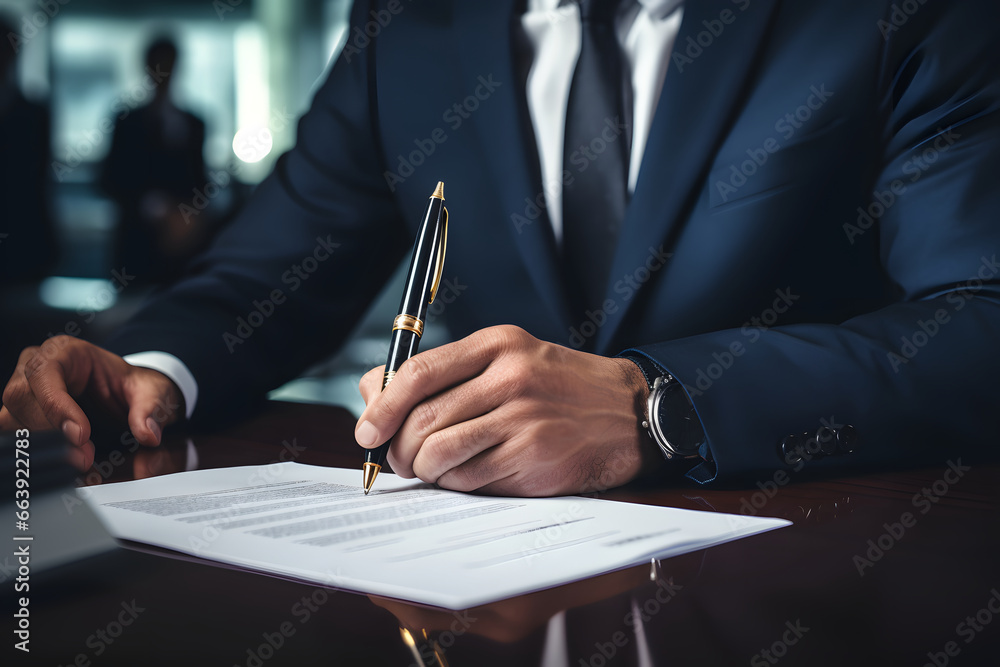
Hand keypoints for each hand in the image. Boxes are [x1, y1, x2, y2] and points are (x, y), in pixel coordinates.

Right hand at [0, 336, 183, 469]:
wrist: (126, 394)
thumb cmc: (132, 386)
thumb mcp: (152, 390)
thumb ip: (151, 408)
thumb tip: (148, 434)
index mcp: (64, 351)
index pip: (44, 373)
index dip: (56, 406)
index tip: (80, 435)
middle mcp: (35, 368)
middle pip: (20, 398)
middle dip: (50, 432)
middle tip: (83, 457)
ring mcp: (24, 393)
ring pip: (11, 420)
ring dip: (40, 445)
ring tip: (78, 462)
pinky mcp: (21, 416)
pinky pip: (14, 435)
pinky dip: (35, 452)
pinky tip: (61, 464)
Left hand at [356, 325, 655, 495]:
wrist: (625, 413)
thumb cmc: (555, 388)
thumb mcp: (506, 360)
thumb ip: (441, 373)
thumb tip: (371, 394)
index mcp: (498, 345)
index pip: (420, 372)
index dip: (382, 406)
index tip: (367, 430)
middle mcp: (510, 377)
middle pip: (423, 419)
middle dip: (399, 448)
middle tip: (400, 460)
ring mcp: (524, 419)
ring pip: (440, 453)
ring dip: (424, 470)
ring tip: (434, 469)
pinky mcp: (533, 457)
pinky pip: (468, 479)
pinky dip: (456, 484)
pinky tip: (469, 475)